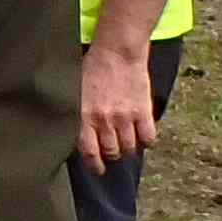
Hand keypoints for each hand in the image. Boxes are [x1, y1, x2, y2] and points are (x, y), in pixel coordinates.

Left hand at [79, 38, 157, 168]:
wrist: (117, 51)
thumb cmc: (92, 67)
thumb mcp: (75, 91)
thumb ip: (75, 112)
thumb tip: (73, 132)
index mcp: (83, 116)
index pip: (89, 152)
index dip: (95, 165)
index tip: (98, 169)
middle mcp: (104, 121)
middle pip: (111, 152)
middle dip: (112, 155)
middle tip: (113, 152)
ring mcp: (125, 117)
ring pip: (129, 147)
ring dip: (128, 148)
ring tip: (126, 142)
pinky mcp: (143, 111)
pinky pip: (148, 138)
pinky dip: (146, 140)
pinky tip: (142, 134)